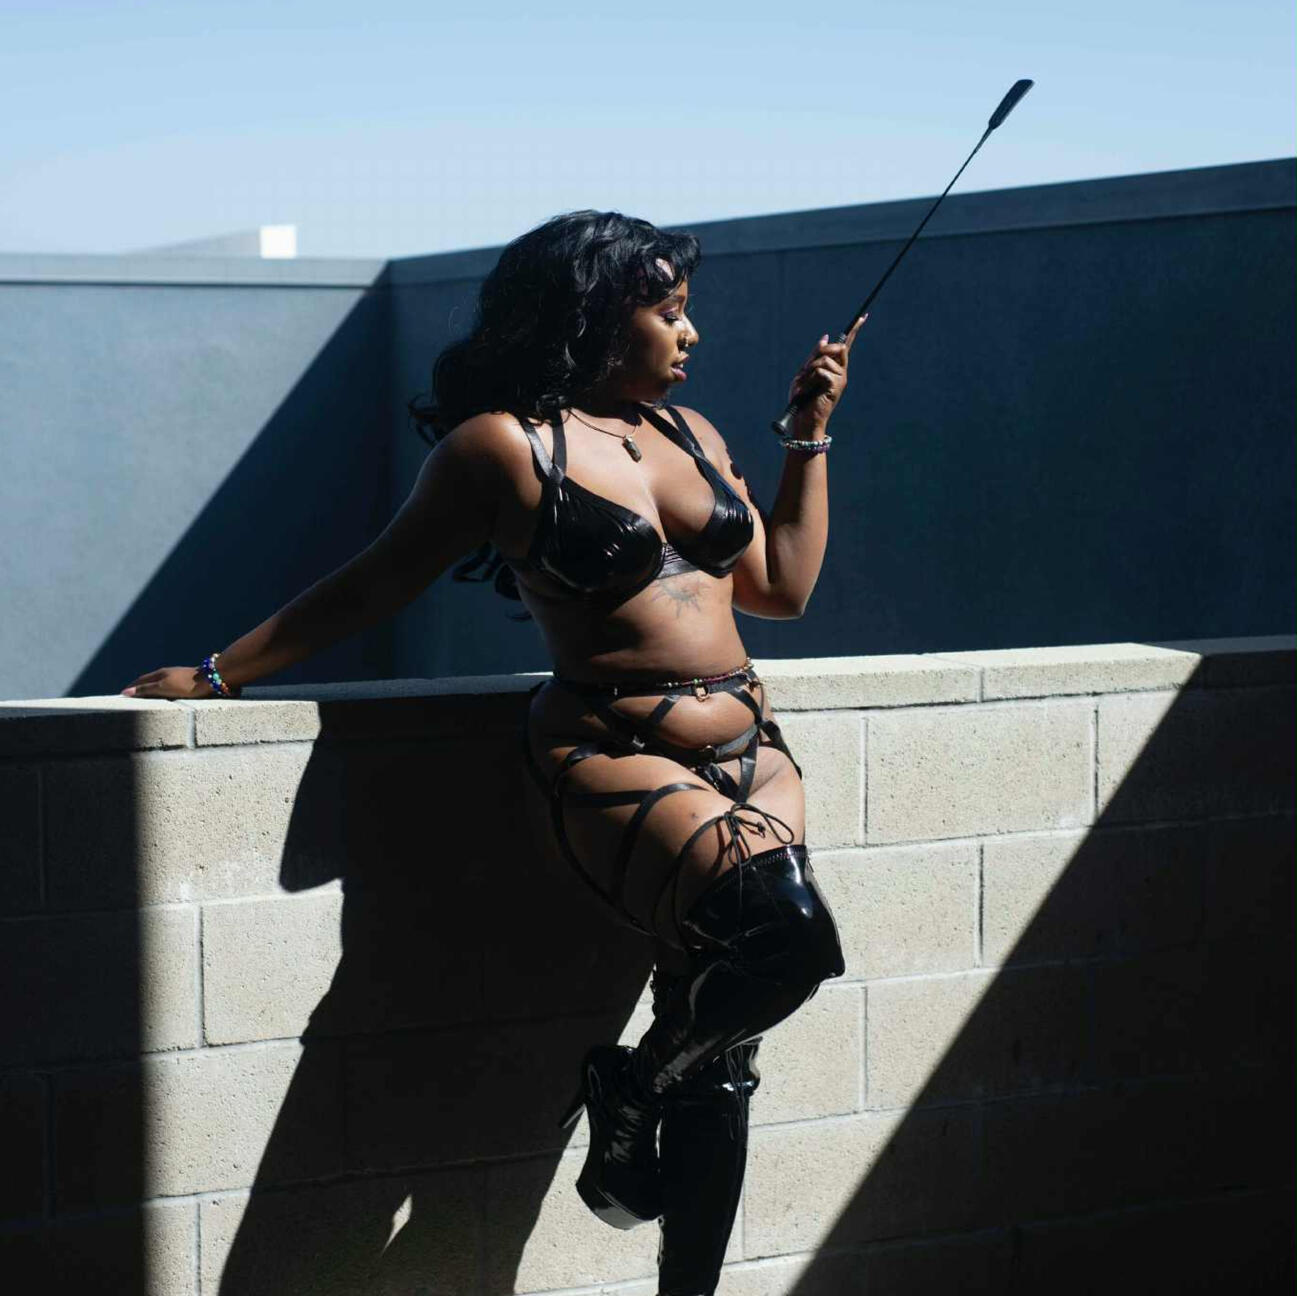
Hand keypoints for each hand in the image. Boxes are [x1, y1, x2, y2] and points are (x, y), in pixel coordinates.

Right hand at [121, 666, 222, 699]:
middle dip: (140, 688)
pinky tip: (168, 698)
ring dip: (152, 690)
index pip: (140, 681)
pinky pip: (171, 688)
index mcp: (160, 674)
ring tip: (147, 700)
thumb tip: (125, 692)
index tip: (122, 695)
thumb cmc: (187, 684)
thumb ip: (145, 690)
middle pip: (150, 681)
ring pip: (161, 684)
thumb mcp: (163, 688)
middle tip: (131, 697)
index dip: (131, 687)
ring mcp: (179, 677)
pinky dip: (164, 693)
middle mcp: (168, 674)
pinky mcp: (189, 683)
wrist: (213, 679)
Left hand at [787, 313, 867, 430]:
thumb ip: (814, 356)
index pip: (846, 345)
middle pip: (837, 347)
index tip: (863, 316)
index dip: (854, 330)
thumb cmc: (802, 399)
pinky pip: (821, 371)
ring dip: (810, 370)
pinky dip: (810, 378)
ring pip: (825, 359)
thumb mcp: (805, 373)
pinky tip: (809, 390)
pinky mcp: (836, 386)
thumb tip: (826, 336)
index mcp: (835, 368)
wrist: (804, 419)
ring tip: (806, 384)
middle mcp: (841, 372)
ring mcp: (840, 379)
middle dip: (820, 351)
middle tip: (808, 368)